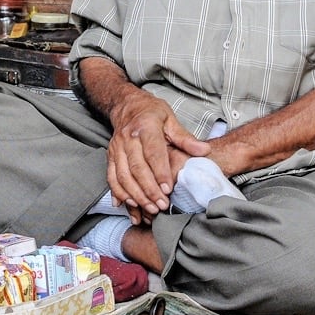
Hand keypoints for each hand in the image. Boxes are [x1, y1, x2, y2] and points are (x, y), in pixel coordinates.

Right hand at [106, 88, 210, 223]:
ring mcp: (116, 148)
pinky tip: (126, 205)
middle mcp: (128, 138)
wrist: (127, 106)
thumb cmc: (152, 113)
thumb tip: (204, 151)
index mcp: (146, 127)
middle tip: (162, 205)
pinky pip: (111, 177)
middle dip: (149, 190)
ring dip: (135, 195)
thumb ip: (185, 138)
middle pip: (137, 168)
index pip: (153, 153)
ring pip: (123, 176)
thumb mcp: (171, 120)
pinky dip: (118, 193)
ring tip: (149, 209)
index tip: (168, 189)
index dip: (160, 172)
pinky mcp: (110, 155)